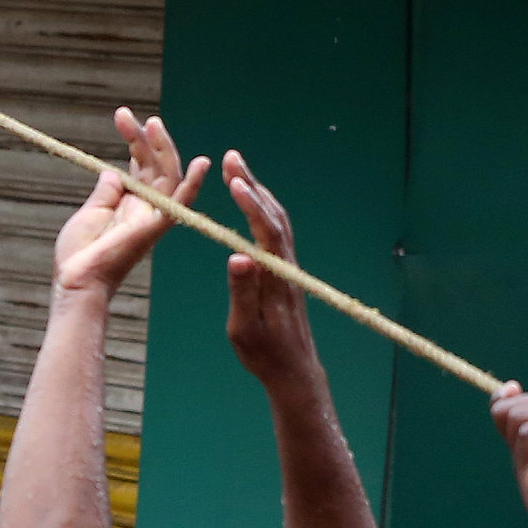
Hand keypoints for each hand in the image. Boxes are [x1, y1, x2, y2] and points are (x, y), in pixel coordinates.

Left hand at [53, 110, 206, 297]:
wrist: (76, 280)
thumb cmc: (79, 254)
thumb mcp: (90, 213)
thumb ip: (105, 192)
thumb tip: (112, 171)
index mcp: (129, 204)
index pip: (139, 166)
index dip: (135, 140)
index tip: (123, 116)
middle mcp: (145, 208)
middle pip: (154, 166)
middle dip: (144, 139)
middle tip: (127, 115)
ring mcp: (153, 217)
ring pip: (167, 176)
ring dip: (162, 148)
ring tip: (152, 123)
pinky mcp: (156, 227)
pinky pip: (181, 204)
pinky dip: (194, 184)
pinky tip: (203, 163)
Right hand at [218, 149, 318, 386]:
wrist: (294, 371)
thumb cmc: (265, 354)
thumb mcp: (244, 327)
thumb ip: (243, 291)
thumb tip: (238, 255)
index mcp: (275, 278)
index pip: (266, 232)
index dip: (251, 204)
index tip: (234, 180)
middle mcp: (286, 267)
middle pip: (274, 216)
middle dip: (253, 184)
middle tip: (232, 157)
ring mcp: (288, 268)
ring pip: (278, 221)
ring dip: (259, 193)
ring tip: (237, 171)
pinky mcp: (285, 273)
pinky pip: (277, 232)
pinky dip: (263, 210)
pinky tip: (252, 204)